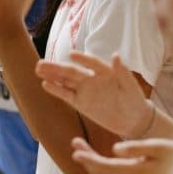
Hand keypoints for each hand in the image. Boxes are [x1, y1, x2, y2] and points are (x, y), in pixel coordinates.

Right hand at [36, 52, 153, 138]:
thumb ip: (122, 72)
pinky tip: (45, 84)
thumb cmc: (134, 100)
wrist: (133, 119)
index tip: (71, 54)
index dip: (82, 59)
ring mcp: (85, 90)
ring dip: (52, 75)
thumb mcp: (131, 87)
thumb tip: (116, 55)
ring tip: (38, 69)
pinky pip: (66, 95)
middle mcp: (92, 78)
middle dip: (56, 67)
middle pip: (72, 71)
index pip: (92, 63)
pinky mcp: (80, 102)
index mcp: (105, 72)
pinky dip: (56, 90)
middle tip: (41, 63)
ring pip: (65, 81)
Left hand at [71, 137, 172, 173]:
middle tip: (76, 143)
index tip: (75, 150)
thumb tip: (114, 149)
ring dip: (92, 169)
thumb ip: (137, 147)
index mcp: (139, 173)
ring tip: (84, 151)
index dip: (89, 159)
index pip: (106, 167)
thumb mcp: (161, 146)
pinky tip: (100, 168)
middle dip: (87, 160)